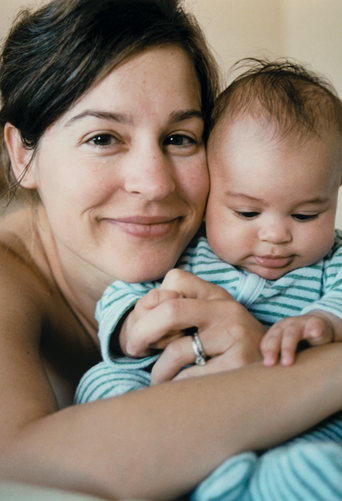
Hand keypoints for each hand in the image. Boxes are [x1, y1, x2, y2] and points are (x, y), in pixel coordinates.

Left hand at [121, 269, 265, 382]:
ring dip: (158, 371)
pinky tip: (179, 389)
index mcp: (216, 294)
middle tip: (132, 349)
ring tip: (159, 379)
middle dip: (141, 331)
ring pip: (176, 351)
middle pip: (170, 311)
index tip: (145, 324)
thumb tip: (139, 319)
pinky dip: (176, 385)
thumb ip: (178, 312)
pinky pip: (190, 377)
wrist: (277, 370)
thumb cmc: (229, 346)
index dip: (151, 301)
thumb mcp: (209, 319)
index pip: (175, 279)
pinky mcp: (239, 364)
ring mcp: (235, 335)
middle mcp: (227, 309)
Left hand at [260, 312, 336, 366]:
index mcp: (276, 331)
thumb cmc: (300, 342)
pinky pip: (315, 325)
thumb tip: (266, 379)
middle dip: (272, 350)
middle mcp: (286, 325)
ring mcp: (300, 323)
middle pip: (276, 336)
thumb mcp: (287, 348)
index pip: (267, 341)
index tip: (265, 366)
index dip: (265, 352)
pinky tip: (315, 333)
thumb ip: (278, 359)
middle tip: (270, 364)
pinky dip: (315, 329)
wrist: (319, 326)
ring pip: (292, 333)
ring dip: (288, 347)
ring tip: (288, 362)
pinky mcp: (316, 323)